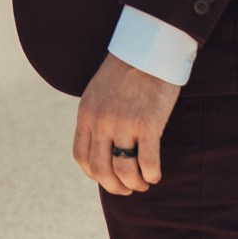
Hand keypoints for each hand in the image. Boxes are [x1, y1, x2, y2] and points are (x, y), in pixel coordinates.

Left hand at [73, 55, 179, 194]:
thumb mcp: (98, 93)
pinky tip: (155, 175)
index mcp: (86, 115)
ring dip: (134, 184)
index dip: (95, 175)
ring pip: (123, 170)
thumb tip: (102, 146)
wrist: (148, 49)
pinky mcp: (148, 124)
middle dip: (114, 186)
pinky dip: (151, 174)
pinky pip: (147, 162)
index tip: (108, 178)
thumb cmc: (127, 71)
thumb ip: (96, 118)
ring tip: (143, 183)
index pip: (82, 158)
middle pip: (101, 170)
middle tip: (127, 189)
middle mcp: (101, 122)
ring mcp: (124, 124)